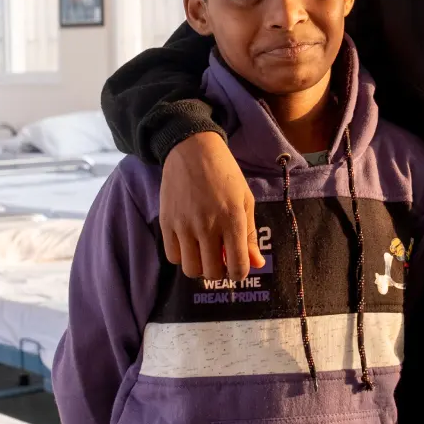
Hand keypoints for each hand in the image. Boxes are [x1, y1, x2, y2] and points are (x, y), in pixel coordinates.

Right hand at [160, 132, 264, 280]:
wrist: (192, 149)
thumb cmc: (225, 174)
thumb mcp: (245, 200)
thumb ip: (250, 234)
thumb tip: (257, 264)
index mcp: (233, 219)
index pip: (237, 267)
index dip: (239, 273)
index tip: (237, 267)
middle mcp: (208, 225)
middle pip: (212, 273)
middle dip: (219, 271)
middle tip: (220, 258)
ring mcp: (184, 225)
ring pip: (190, 270)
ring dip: (199, 267)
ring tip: (203, 252)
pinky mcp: (166, 222)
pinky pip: (172, 257)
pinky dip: (182, 257)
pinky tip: (189, 244)